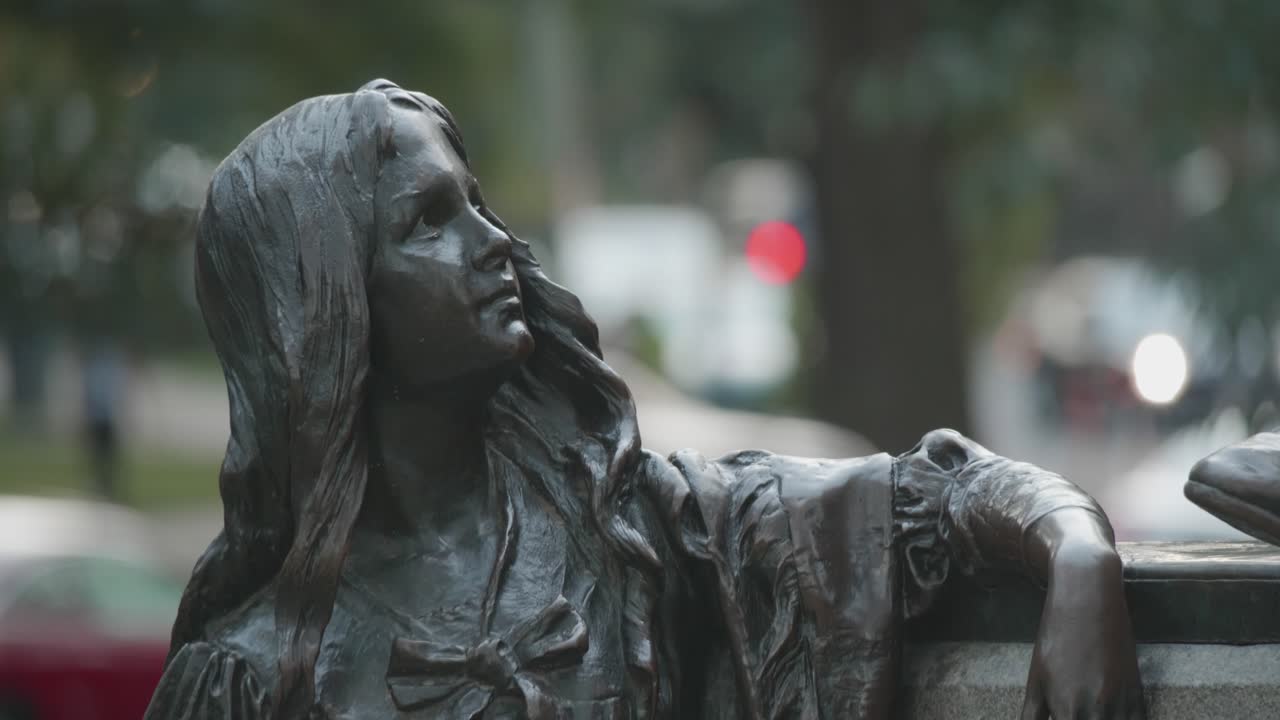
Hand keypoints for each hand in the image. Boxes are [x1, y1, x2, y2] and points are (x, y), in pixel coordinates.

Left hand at [1022, 541, 1144, 718]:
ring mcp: (1121, 704)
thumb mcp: (1037, 677)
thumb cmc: (1056, 636)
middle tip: (1077, 719)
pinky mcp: (1139, 695)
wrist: (1089, 597)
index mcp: (1066, 709)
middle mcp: (1097, 710)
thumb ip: (1032, 715)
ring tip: (1092, 717)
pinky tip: (1113, 718)